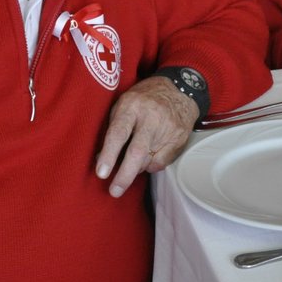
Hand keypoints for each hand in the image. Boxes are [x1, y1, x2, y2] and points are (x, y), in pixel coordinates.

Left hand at [96, 76, 199, 197]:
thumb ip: (113, 127)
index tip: (101, 173)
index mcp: (132, 106)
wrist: (180, 90)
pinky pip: (161, 163)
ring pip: (148, 161)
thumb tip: (101, 158)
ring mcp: (168, 129)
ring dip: (136, 169)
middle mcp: (151, 118)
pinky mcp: (179, 139)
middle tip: (114, 191)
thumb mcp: (124, 103)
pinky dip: (151, 165)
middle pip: (137, 152)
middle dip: (125, 175)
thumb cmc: (144, 99)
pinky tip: (149, 155)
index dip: (109, 154)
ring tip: (132, 162)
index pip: (118, 132)